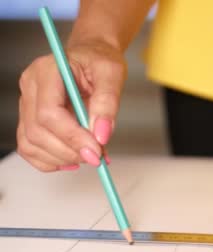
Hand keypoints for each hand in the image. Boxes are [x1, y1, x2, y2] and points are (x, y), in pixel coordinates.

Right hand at [17, 41, 125, 171]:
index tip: (96, 150)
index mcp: (47, 71)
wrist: (91, 56)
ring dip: (61, 158)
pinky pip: (30, 148)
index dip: (72, 136)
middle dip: (69, 151)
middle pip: (37, 132)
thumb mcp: (112, 73)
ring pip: (31, 144)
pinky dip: (52, 160)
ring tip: (90, 155)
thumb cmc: (99, 60)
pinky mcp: (30, 118)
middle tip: (98, 156)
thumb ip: (107, 103)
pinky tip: (73, 159)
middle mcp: (30, 87)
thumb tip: (101, 135)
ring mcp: (27, 104)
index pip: (49, 113)